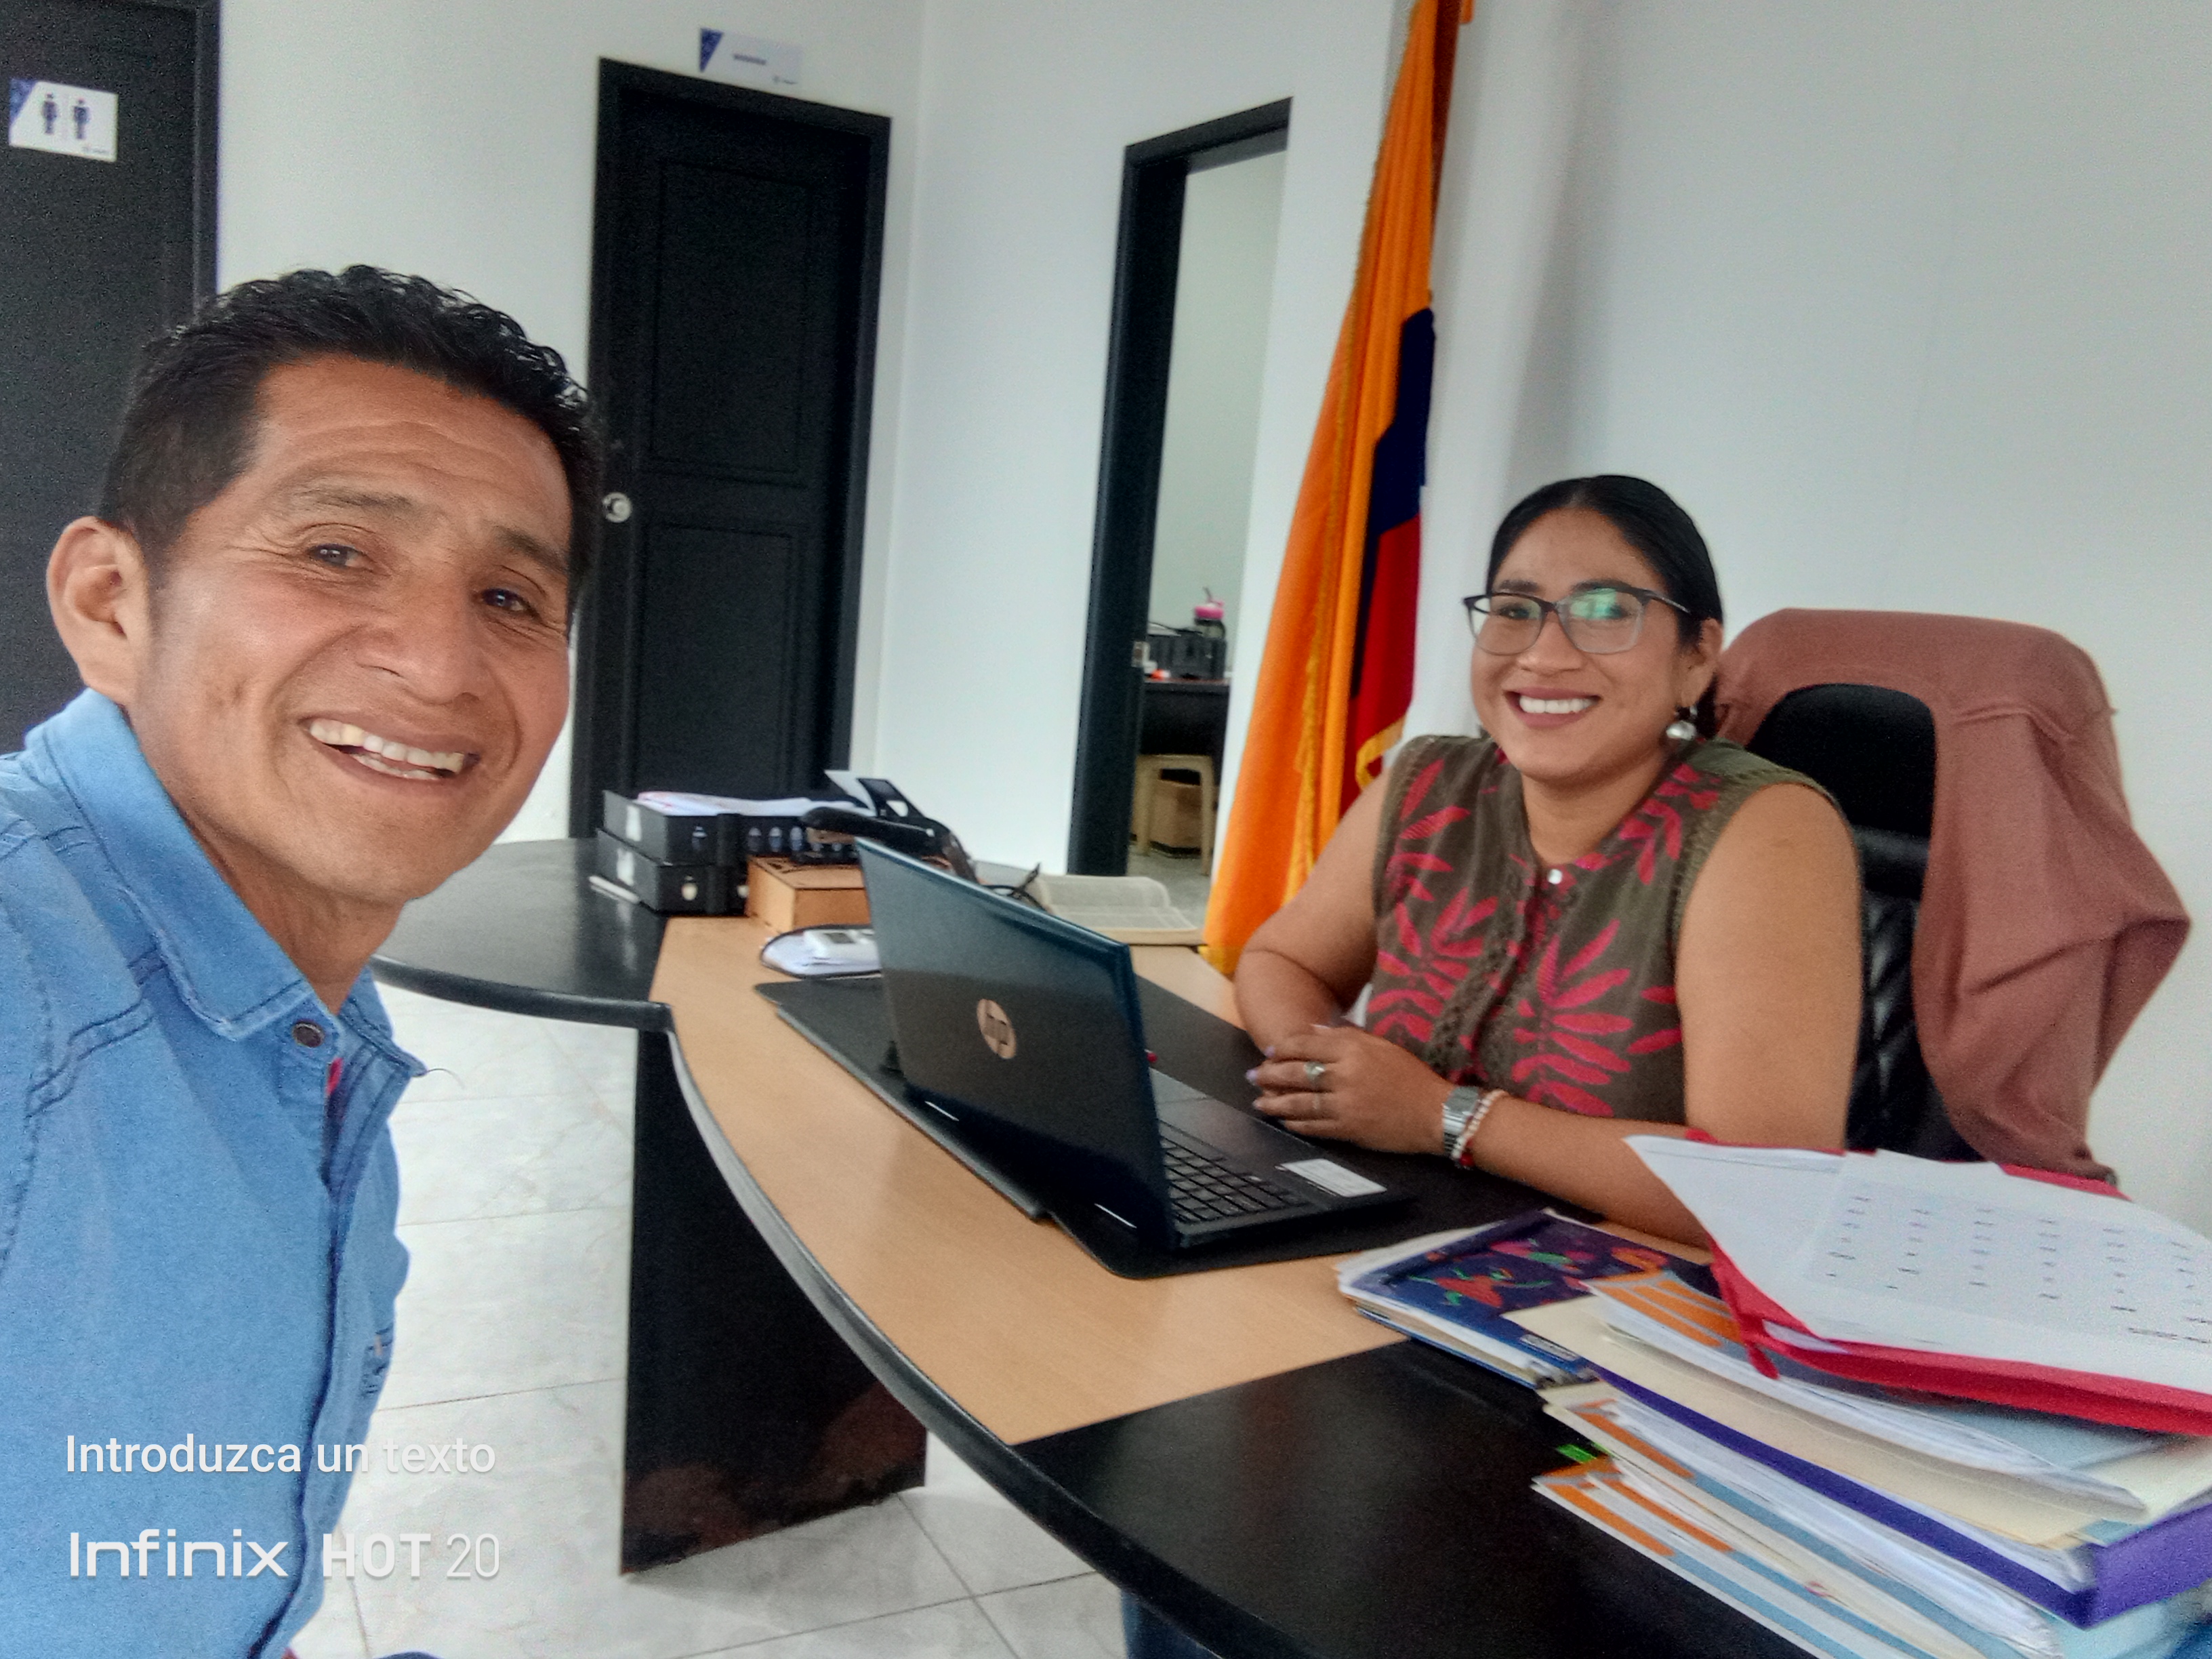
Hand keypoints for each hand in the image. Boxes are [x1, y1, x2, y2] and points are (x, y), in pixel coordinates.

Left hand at [1249, 1025, 1453, 1155]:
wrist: (1437, 1113)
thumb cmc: (1412, 1077)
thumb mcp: (1382, 1046)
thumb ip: (1346, 1036)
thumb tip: (1313, 1032)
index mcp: (1354, 1049)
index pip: (1306, 1045)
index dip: (1283, 1049)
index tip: (1271, 1052)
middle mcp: (1346, 1075)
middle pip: (1296, 1073)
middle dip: (1270, 1075)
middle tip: (1254, 1076)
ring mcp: (1345, 1104)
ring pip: (1299, 1102)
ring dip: (1275, 1102)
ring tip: (1260, 1102)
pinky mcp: (1349, 1129)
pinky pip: (1313, 1126)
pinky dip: (1296, 1123)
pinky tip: (1285, 1121)